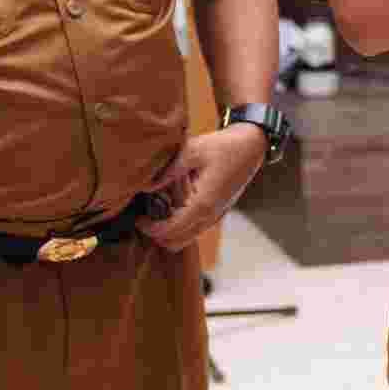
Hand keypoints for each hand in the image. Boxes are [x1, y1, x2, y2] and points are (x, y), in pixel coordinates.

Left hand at [137, 124, 264, 249]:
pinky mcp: (217, 214)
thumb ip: (168, 171)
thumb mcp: (193, 150)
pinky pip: (193, 230)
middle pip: (175, 242)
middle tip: (145, 215)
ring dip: (168, 230)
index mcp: (203, 204)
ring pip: (185, 239)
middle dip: (156, 234)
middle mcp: (210, 216)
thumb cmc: (223, 146)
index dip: (150, 228)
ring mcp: (215, 217)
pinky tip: (173, 204)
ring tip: (158, 209)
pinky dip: (179, 225)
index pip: (170, 230)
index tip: (138, 217)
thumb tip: (144, 187)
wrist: (251, 147)